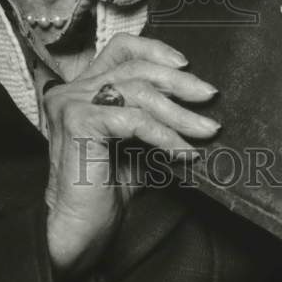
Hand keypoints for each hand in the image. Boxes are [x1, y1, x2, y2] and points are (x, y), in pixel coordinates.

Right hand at [42, 33, 217, 279]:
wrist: (80, 233)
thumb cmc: (108, 191)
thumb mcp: (138, 144)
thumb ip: (155, 118)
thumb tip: (199, 103)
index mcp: (83, 88)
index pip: (120, 48)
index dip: (155, 49)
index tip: (186, 65)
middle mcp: (72, 90)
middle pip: (136, 67)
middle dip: (179, 82)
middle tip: (209, 96)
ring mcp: (72, 104)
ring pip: (139, 93)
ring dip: (180, 113)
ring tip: (206, 131)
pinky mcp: (78, 123)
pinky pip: (135, 121)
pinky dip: (165, 136)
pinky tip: (183, 152)